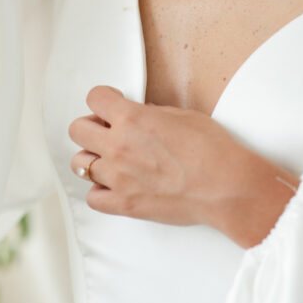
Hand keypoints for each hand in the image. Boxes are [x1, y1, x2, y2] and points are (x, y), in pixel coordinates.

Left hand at [68, 86, 248, 228]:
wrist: (225, 186)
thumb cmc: (212, 149)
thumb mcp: (181, 115)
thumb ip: (150, 114)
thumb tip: (137, 116)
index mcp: (132, 118)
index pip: (94, 98)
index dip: (103, 99)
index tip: (110, 104)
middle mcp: (118, 146)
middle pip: (77, 130)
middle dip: (91, 126)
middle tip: (107, 130)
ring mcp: (118, 178)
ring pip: (80, 164)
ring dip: (94, 158)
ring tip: (112, 160)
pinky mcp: (124, 204)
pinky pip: (93, 197)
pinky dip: (100, 190)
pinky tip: (115, 185)